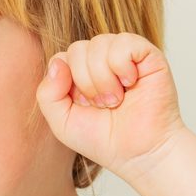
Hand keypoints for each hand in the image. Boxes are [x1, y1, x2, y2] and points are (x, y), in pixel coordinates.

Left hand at [35, 33, 186, 180]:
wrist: (140, 153)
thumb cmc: (103, 139)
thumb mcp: (62, 121)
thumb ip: (47, 93)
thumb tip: (58, 62)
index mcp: (80, 72)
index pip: (61, 58)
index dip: (68, 84)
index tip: (85, 106)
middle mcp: (101, 60)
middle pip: (77, 49)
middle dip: (86, 83)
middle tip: (104, 105)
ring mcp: (125, 56)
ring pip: (99, 43)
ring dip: (104, 78)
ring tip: (117, 99)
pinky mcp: (148, 55)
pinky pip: (124, 42)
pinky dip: (122, 66)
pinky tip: (131, 83)